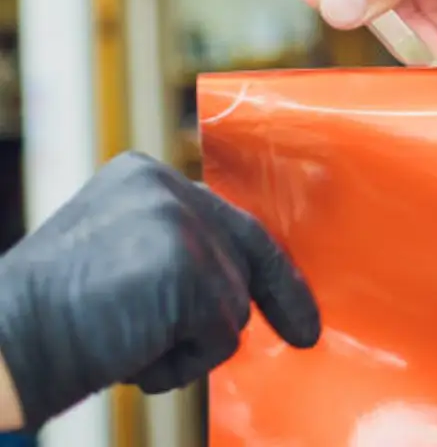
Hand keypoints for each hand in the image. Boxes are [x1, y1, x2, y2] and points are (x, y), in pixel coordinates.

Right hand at [0, 152, 319, 430]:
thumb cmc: (52, 318)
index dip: (266, 262)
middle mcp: (165, 186)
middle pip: (244, 252)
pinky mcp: (190, 269)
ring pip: (233, 302)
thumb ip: (172, 253)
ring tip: (126, 340)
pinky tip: (131, 353)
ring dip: (191, 341)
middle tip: (305, 333)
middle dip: (277, 296)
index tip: (297, 299)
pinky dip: (183, 362)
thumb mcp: (114, 258)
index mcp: (143, 175)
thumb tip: (235, 288)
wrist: (2, 344)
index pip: (226, 216)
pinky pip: (222, 335)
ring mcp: (180, 224)